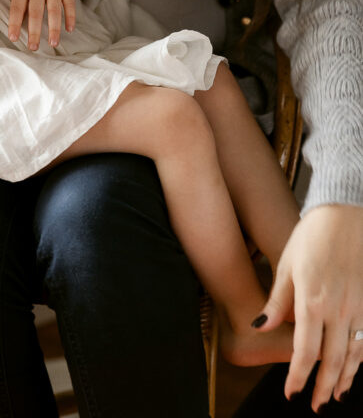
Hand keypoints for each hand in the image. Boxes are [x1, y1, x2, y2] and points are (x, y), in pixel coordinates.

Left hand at [7, 0, 77, 50]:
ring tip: (53, 43)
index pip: (17, 6)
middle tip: (33, 47)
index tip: (13, 38)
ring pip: (54, 10)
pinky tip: (70, 29)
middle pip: (36, 12)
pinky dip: (70, 17)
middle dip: (34, 31)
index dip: (14, 22)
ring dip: (54, 28)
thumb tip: (19, 23)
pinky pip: (69, 4)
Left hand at [257, 203, 362, 409]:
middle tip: (315, 405)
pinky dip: (361, 359)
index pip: (305, 351)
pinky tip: (355, 367)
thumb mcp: (287, 263)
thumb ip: (277, 300)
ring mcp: (358, 307)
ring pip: (354, 355)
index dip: (298, 376)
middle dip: (322, 386)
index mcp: (312, 301)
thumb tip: (260, 327)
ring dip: (344, 378)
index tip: (292, 392)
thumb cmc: (312, 236)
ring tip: (334, 394)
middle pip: (332, 361)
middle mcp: (338, 309)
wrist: (346, 214)